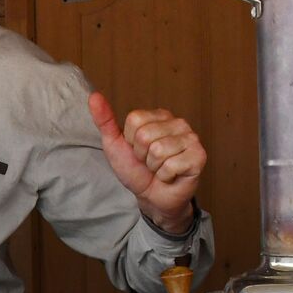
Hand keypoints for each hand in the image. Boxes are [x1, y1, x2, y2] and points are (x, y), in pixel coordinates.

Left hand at [90, 92, 205, 234]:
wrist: (150, 195)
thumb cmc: (135, 169)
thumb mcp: (114, 144)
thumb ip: (104, 120)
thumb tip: (93, 97)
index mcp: (159, 116)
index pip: (135, 120)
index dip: (129, 141)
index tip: (137, 150)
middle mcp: (178, 123)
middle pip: (145, 135)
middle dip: (141, 155)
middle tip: (149, 162)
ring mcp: (191, 138)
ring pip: (158, 151)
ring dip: (153, 167)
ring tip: (159, 168)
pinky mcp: (199, 156)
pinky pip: (171, 165)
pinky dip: (165, 176)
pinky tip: (170, 175)